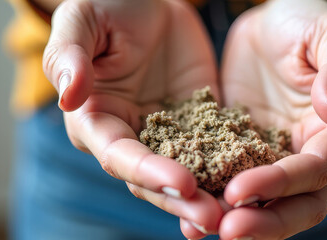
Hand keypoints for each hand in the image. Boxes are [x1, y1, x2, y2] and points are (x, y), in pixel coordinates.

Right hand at [42, 0, 221, 233]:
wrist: (147, 0)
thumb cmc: (105, 6)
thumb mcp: (81, 21)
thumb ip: (69, 56)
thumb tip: (69, 97)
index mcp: (95, 120)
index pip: (119, 156)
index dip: (148, 172)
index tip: (183, 182)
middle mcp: (130, 136)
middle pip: (152, 180)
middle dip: (182, 200)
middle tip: (215, 218)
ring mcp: (168, 134)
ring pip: (187, 175)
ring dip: (208, 198)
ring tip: (238, 214)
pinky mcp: (199, 123)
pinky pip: (217, 150)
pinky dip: (232, 171)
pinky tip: (257, 186)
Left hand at [216, 0, 326, 238]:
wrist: (274, 21)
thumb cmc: (309, 19)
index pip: (317, 170)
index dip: (281, 183)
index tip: (240, 189)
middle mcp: (314, 155)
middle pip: (298, 206)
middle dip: (263, 221)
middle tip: (224, 230)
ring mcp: (279, 158)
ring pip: (265, 204)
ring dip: (236, 220)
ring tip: (197, 228)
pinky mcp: (246, 154)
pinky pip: (232, 184)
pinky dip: (213, 199)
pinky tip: (183, 209)